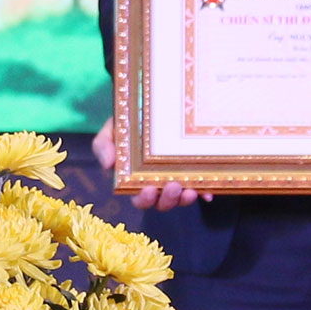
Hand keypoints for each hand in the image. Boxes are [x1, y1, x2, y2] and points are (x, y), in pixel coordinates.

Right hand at [91, 117, 211, 209]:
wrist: (149, 107)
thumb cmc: (128, 122)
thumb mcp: (111, 130)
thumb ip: (103, 146)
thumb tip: (108, 165)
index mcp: (134, 179)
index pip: (139, 197)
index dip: (144, 199)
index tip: (148, 189)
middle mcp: (156, 183)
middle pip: (161, 202)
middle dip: (168, 200)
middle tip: (173, 186)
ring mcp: (175, 178)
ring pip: (181, 198)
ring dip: (185, 199)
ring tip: (190, 189)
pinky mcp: (192, 172)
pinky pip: (200, 187)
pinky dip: (204, 192)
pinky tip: (207, 193)